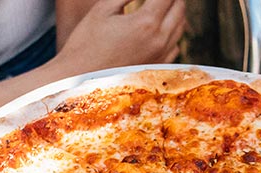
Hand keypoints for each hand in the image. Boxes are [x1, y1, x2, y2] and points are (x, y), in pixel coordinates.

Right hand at [53, 0, 185, 73]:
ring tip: (164, 4)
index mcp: (146, 22)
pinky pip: (175, 45)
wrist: (79, 78)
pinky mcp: (158, 68)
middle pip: (179, 8)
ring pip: (180, 27)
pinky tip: (161, 27)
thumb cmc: (86, 41)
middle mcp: (160, 40)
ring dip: (175, 11)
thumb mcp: (103, 9)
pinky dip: (172, 32)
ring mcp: (161, 57)